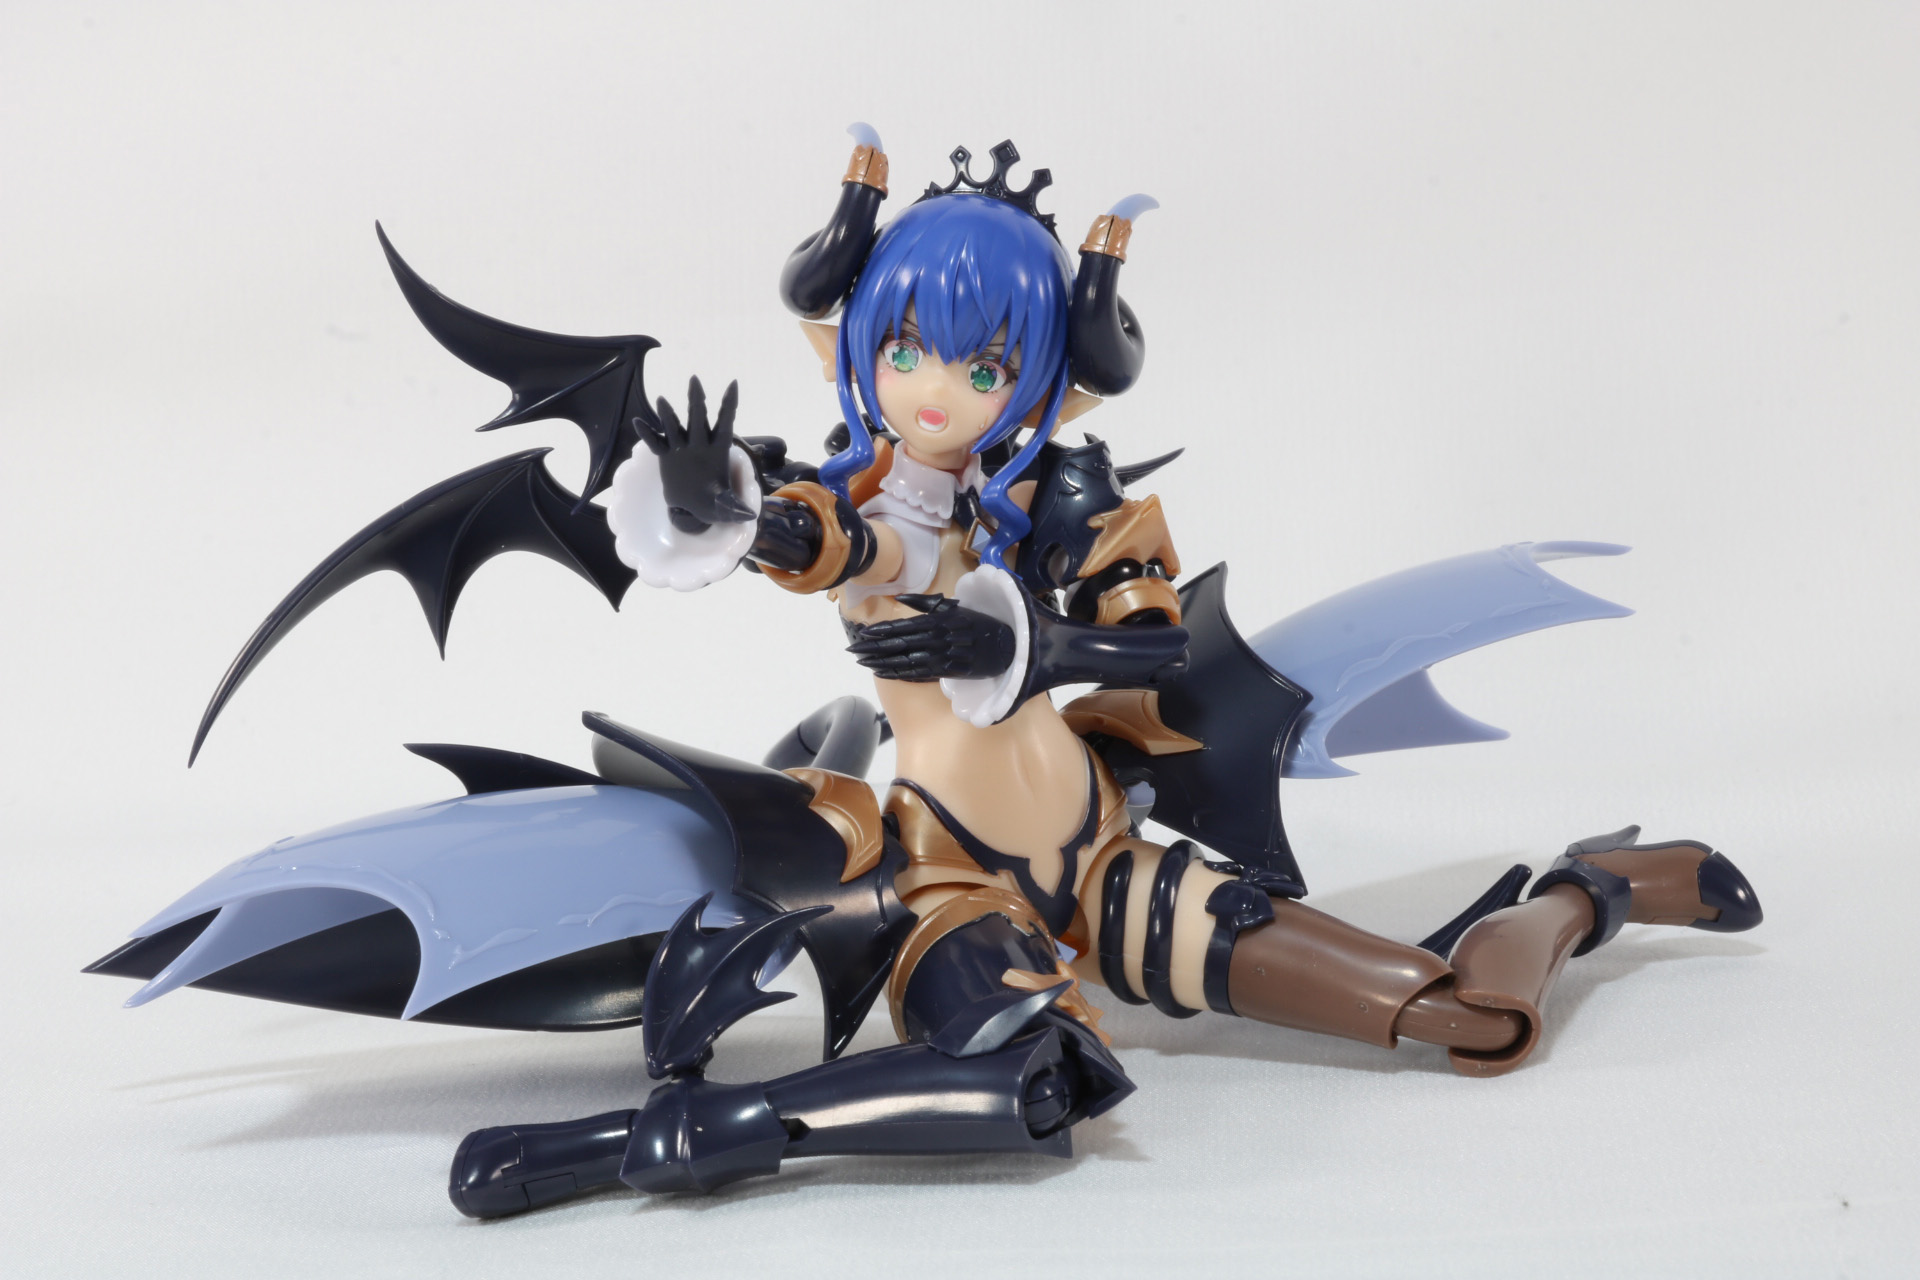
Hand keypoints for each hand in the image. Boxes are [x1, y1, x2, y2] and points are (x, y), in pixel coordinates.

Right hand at [636, 377, 757, 533]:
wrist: (692, 509)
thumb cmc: (713, 504)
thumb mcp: (725, 507)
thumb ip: (734, 508)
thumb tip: (749, 515)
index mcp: (718, 450)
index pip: (726, 423)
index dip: (729, 405)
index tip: (733, 385)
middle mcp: (700, 443)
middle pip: (698, 418)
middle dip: (697, 400)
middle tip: (695, 381)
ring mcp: (682, 447)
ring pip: (675, 425)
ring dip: (669, 414)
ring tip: (662, 400)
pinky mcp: (666, 455)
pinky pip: (655, 442)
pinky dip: (647, 433)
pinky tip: (638, 423)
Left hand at [846, 594, 1016, 681]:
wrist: (1009, 646)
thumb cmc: (980, 624)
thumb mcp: (955, 608)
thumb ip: (928, 604)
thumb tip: (901, 599)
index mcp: (940, 621)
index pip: (905, 626)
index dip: (883, 631)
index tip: (865, 633)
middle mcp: (939, 639)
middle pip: (900, 644)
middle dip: (875, 648)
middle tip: (853, 650)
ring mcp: (943, 657)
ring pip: (906, 660)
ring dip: (881, 661)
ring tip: (862, 661)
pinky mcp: (947, 672)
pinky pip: (918, 673)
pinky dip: (898, 674)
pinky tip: (882, 673)